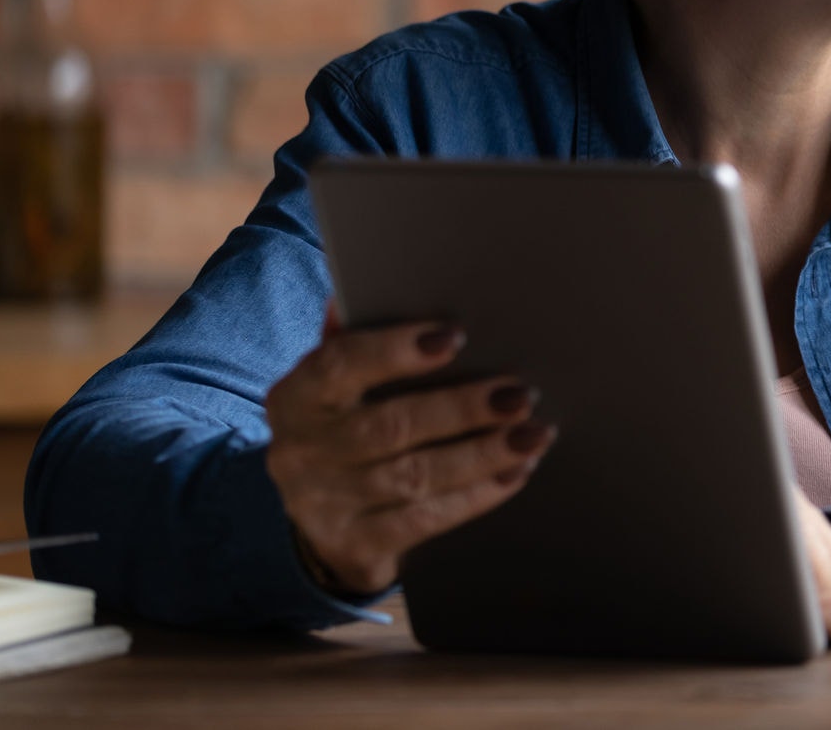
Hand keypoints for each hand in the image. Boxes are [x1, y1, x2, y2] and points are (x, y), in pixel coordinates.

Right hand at [266, 310, 556, 596]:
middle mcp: (301, 452)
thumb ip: (352, 340)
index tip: (454, 336)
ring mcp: (325, 505)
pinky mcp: (355, 546)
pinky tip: (515, 473)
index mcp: (297, 398)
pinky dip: (476, 496)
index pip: (340, 365)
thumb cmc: (342, 431)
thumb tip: (361, 284)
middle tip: (520, 393)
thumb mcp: (333, 388)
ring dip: (482, 454)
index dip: (396, 350)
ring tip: (533, 434)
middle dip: (461, 409)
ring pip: (414, 477)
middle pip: (388, 427)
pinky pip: (425, 520)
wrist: (317, 526)